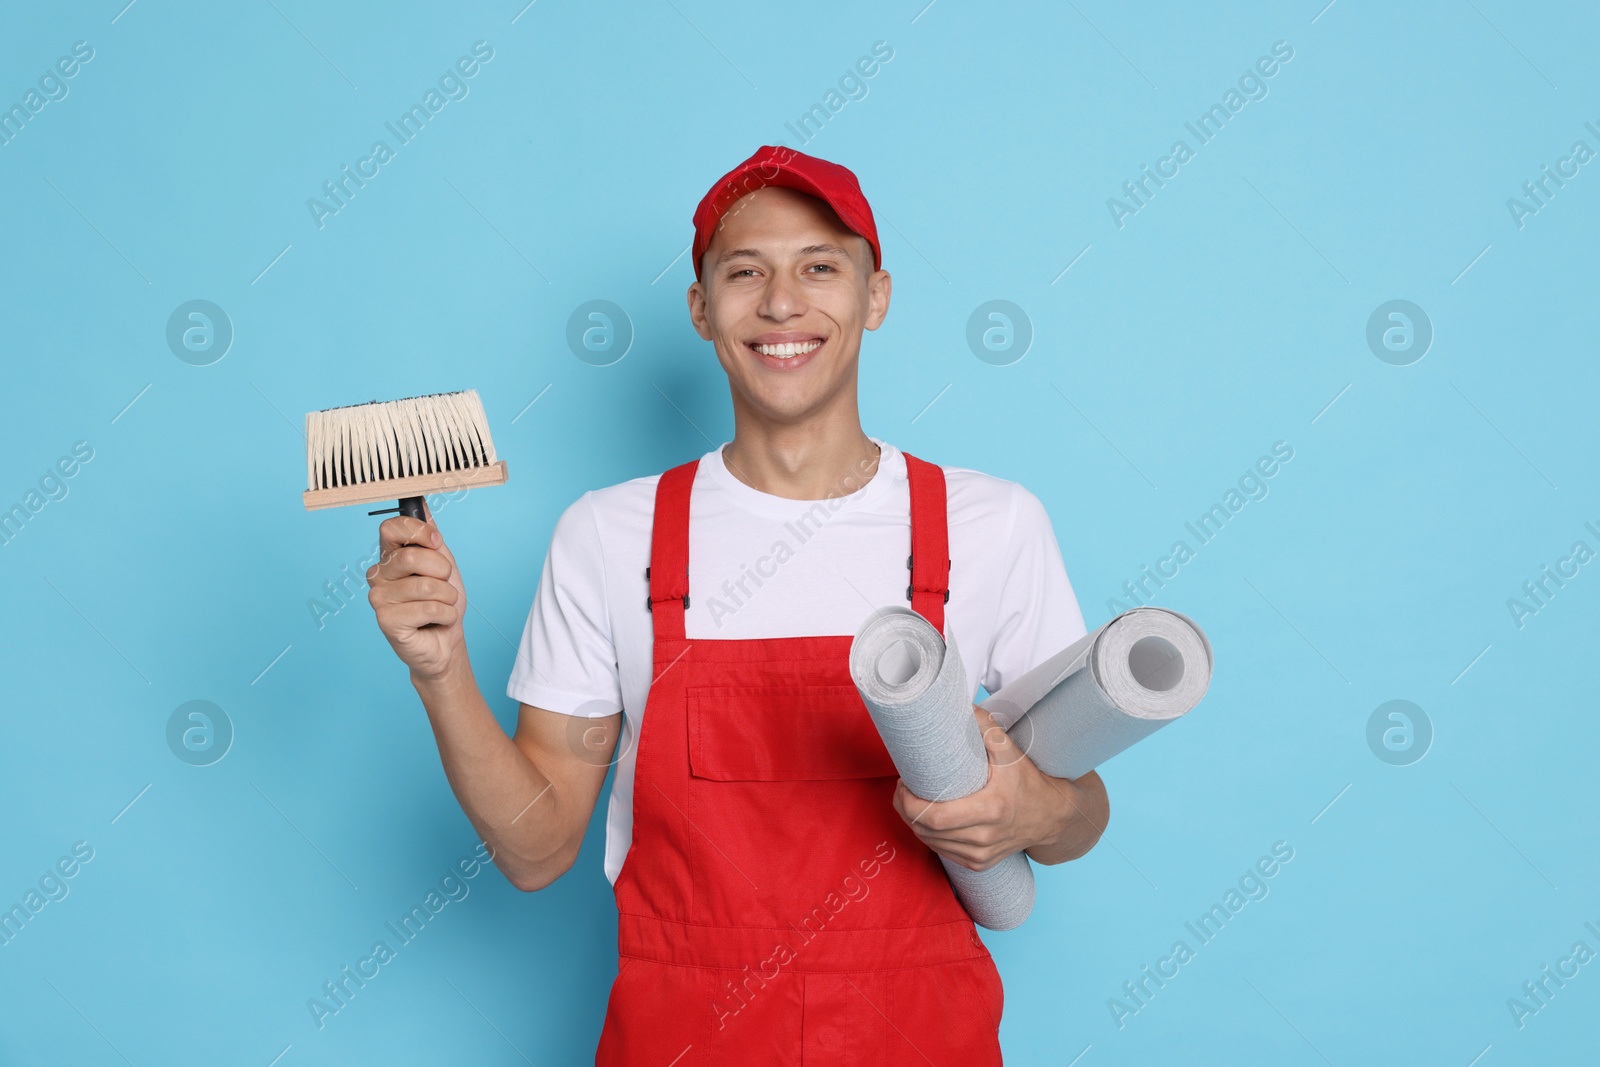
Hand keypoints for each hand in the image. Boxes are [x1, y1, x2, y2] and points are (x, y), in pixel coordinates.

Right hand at [367, 501, 467, 681]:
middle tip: (444, 585)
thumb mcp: (442, 562)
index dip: (418, 532)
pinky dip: (446, 615)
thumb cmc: (442, 602)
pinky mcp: (386, 621)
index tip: (437, 542)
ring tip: (442, 605)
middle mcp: (378, 574)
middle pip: (412, 556)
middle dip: (442, 571)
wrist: (446, 642)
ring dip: (448, 597)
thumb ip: (429, 534)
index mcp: (389, 555)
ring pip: (425, 586)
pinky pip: (429, 608)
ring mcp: (378, 598)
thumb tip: (420, 502)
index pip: (391, 527)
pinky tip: (437, 621)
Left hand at [891, 705, 1109, 869]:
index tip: (903, 784)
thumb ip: (987, 728)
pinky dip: (930, 837)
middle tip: (903, 788)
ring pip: (931, 843)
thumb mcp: (1011, 752)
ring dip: (914, 823)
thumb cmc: (1029, 781)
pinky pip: (943, 853)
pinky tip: (928, 820)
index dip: (909, 803)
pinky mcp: (980, 864)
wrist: (1052, 816)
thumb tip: (962, 707)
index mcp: (990, 810)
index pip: (934, 817)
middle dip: (905, 809)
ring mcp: (982, 855)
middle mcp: (985, 838)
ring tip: (912, 801)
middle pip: (926, 831)